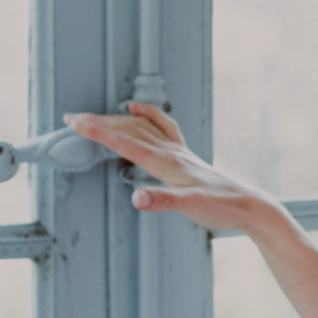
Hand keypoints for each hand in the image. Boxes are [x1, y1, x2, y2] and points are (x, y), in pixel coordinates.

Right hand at [64, 102, 266, 232]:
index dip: (98, 132)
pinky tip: (137, 109)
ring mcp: (178, 150)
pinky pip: (161, 126)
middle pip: (128, 130)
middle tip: (71, 119)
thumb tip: (136, 197)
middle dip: (98, 123)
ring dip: (115, 119)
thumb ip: (163, 201)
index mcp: (167, 162)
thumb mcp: (190, 207)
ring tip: (91, 117)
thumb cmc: (220, 206)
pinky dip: (146, 115)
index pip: (126, 142)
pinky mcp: (184, 155)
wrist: (247, 205)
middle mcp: (171, 151)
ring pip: (141, 126)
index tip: (74, 123)